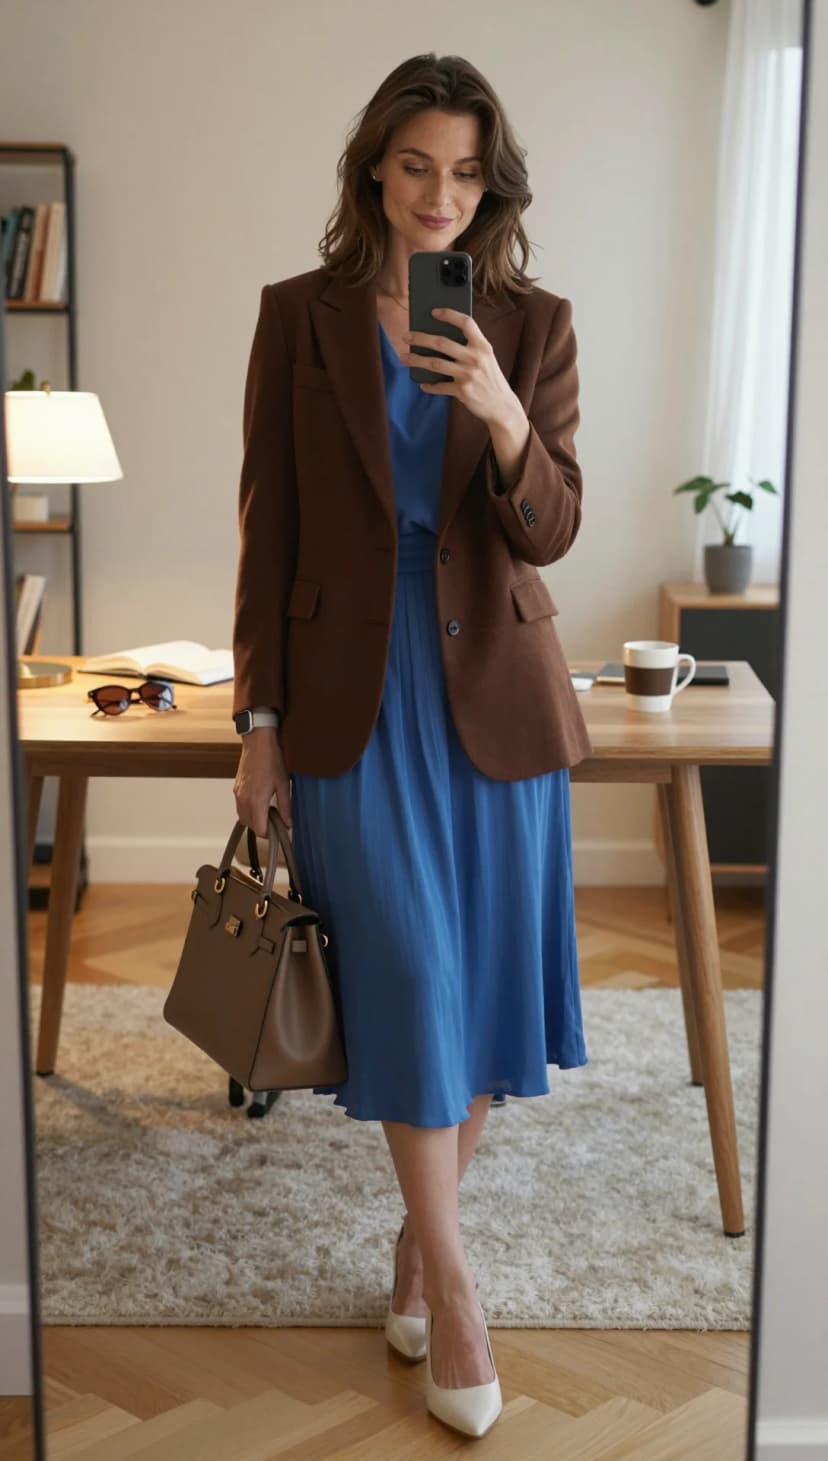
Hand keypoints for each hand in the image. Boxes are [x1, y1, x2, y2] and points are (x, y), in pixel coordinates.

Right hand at [234, 731, 291, 837]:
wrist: (257, 743)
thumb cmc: (271, 760)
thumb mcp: (284, 784)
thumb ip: (286, 806)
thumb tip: (288, 822)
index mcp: (256, 801)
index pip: (259, 829)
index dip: (270, 834)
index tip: (279, 830)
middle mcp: (244, 800)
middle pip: (250, 825)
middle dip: (262, 827)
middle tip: (276, 820)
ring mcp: (238, 794)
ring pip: (243, 817)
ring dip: (254, 819)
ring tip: (268, 810)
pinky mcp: (236, 789)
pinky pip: (240, 807)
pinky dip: (249, 810)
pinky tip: (260, 801)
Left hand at [400, 306, 516, 427]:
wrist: (502, 406)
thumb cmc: (490, 379)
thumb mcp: (487, 358)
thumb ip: (471, 347)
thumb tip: (441, 340)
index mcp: (483, 346)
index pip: (466, 323)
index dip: (449, 315)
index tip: (434, 312)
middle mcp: (475, 358)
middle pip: (442, 342)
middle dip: (420, 338)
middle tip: (406, 336)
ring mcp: (468, 375)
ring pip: (435, 363)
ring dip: (416, 360)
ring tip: (403, 357)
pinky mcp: (462, 391)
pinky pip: (440, 386)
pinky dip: (429, 385)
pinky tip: (422, 383)